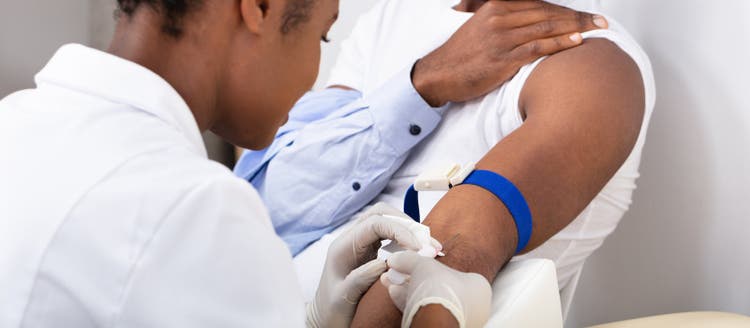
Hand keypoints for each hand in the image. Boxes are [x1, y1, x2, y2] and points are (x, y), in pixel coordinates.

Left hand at [306, 203, 441, 327]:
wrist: (324, 319)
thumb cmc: (331, 310)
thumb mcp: (342, 298)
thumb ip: (360, 279)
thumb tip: (384, 262)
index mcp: (342, 247)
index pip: (374, 223)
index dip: (399, 230)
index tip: (417, 247)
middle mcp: (351, 240)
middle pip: (381, 214)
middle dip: (407, 224)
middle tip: (428, 244)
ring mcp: (360, 244)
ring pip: (387, 221)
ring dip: (409, 230)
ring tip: (429, 247)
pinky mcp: (369, 251)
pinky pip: (389, 235)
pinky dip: (406, 239)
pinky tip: (418, 252)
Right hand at [382, 251, 492, 327]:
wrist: (436, 321)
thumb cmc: (440, 289)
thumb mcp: (423, 265)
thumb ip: (410, 259)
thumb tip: (396, 258)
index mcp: (478, 287)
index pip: (455, 272)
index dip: (432, 267)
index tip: (415, 264)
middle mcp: (474, 306)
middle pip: (440, 287)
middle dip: (416, 279)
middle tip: (400, 273)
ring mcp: (459, 319)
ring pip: (431, 302)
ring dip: (409, 290)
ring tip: (391, 281)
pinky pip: (426, 313)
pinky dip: (410, 303)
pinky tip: (394, 294)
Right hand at [412, 0, 607, 106]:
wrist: (438, 75)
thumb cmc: (461, 55)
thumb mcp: (480, 27)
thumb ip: (504, 21)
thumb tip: (530, 24)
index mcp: (495, 7)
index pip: (539, 4)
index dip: (565, 9)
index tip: (586, 14)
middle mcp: (499, 18)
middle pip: (547, 13)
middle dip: (577, 17)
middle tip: (602, 22)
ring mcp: (501, 38)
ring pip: (546, 27)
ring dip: (576, 27)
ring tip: (597, 29)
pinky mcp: (502, 59)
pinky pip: (537, 47)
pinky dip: (559, 43)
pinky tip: (577, 41)